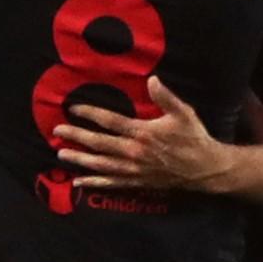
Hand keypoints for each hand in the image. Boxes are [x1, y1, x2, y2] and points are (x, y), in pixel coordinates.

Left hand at [52, 74, 233, 194]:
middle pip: (99, 143)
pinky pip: (111, 182)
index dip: (90, 114)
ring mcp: (134, 169)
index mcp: (143, 133)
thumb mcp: (183, 113)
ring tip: (60, 154)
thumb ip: (166, 97)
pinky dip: (94, 182)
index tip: (73, 109)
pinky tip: (78, 181)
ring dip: (80, 159)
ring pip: (101, 164)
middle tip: (56, 131)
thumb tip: (152, 79)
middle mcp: (134, 152)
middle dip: (76, 136)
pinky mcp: (137, 181)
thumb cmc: (194, 138)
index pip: (110, 121)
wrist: (205, 168)